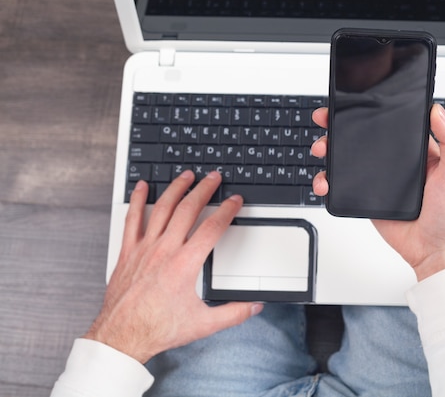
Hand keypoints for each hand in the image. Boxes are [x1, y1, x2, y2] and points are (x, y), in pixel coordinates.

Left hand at [84, 171, 262, 362]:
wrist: (122, 336)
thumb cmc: (157, 328)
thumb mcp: (203, 324)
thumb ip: (234, 313)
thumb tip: (254, 306)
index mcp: (185, 264)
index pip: (212, 228)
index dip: (227, 210)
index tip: (234, 200)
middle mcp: (165, 251)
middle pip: (188, 209)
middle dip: (204, 189)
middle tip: (213, 178)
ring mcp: (144, 248)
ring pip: (162, 208)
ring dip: (176, 188)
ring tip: (186, 176)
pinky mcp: (128, 252)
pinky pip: (132, 219)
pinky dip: (138, 200)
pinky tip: (142, 187)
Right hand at [311, 104, 444, 280]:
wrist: (435, 250)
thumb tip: (438, 110)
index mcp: (417, 149)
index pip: (391, 122)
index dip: (370, 109)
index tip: (354, 100)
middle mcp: (396, 161)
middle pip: (361, 136)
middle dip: (339, 125)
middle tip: (326, 120)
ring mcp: (379, 179)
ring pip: (347, 159)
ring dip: (330, 151)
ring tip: (322, 149)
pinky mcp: (366, 197)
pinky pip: (343, 185)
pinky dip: (328, 181)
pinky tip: (325, 181)